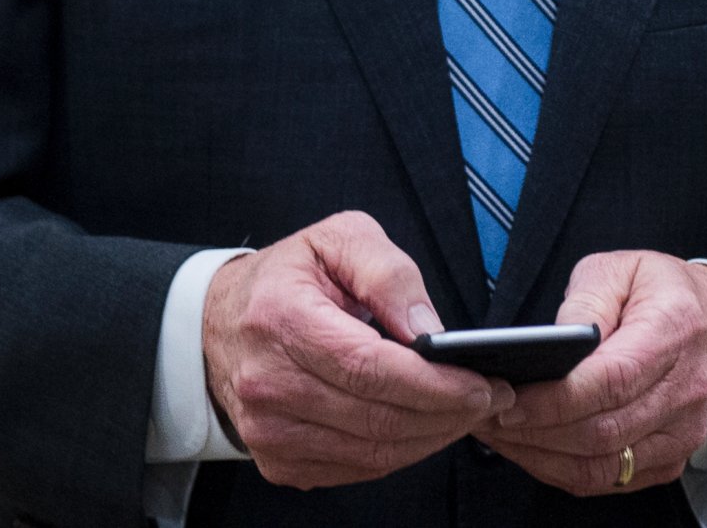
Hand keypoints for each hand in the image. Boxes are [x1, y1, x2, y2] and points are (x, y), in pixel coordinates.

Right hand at [202, 210, 514, 489]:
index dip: (435, 384)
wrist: (218, 323)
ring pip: (373, 452)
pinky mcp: (279, 460)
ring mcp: (269, 431)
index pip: (370, 368)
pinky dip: (399, 452)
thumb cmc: (285, 279)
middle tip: (488, 398)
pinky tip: (422, 427)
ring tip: (464, 412)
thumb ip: (388, 273)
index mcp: (282, 320)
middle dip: (448, 413)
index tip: (481, 383)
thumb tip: (427, 331)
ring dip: (431, 438)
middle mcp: (268, 383)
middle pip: (377, 417)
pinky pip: (356, 468)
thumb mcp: (339, 239)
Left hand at [478, 251, 706, 494]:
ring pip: (604, 465)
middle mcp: (685, 388)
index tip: (510, 400)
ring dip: (543, 456)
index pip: (613, 380)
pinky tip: (533, 449)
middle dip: (537, 431)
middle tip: (489, 417)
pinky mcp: (672, 459)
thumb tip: (555, 345)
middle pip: (604, 431)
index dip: (556, 399)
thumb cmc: (662, 292)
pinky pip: (611, 479)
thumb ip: (585, 302)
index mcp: (674, 329)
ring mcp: (683, 431)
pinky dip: (564, 471)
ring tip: (501, 435)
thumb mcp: (619, 269)